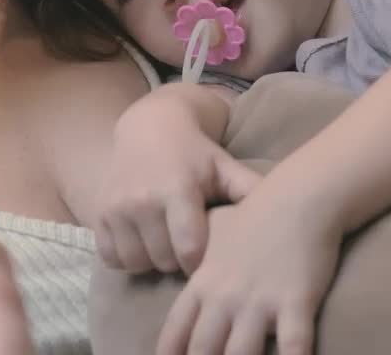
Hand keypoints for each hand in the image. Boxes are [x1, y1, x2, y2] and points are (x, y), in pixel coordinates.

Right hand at [96, 90, 260, 274]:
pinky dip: (127, 258)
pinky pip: (111, 258)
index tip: (210, 256)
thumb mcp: (225, 167)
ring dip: (152, 262)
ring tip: (166, 245)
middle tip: (188, 247)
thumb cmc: (196, 153)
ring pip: (137, 263)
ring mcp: (116, 207)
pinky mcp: (97, 214)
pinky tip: (143, 243)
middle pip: (164, 261)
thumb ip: (251, 190)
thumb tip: (293, 212)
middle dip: (179, 261)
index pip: (190, 249)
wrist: (149, 127)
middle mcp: (141, 199)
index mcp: (177, 189)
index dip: (203, 262)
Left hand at [156, 193, 339, 354]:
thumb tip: (187, 275)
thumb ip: (199, 261)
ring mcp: (259, 302)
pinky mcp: (295, 302)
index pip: (176, 331)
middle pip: (203, 351)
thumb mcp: (215, 236)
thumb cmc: (256, 216)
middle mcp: (225, 297)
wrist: (298, 198)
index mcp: (204, 283)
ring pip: (241, 354)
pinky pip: (293, 345)